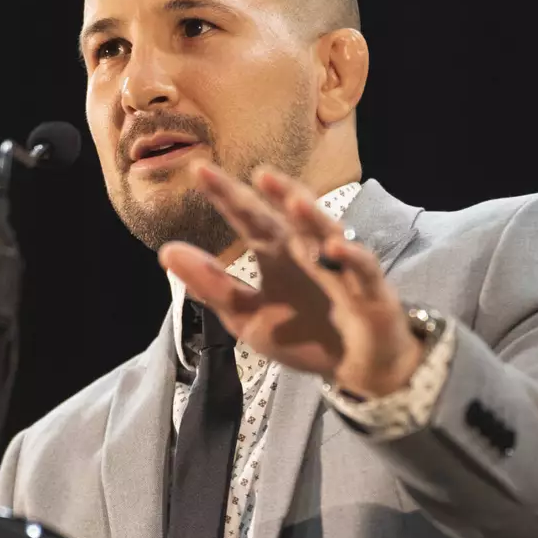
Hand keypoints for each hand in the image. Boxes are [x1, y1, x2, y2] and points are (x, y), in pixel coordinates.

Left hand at [158, 164, 423, 397]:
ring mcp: (340, 266)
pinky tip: (334, 248)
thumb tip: (166, 252)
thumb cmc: (302, 333)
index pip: (248, 218)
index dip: (226, 195)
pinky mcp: (370, 290)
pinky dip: (350, 257)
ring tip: (292, 200)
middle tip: (257, 172)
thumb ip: (211, 286)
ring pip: (327, 232)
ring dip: (311, 216)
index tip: (198, 170)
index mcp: (276, 252)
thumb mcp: (247, 316)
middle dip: (276, 192)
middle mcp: (307, 250)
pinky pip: (362, 269)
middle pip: (289, 216)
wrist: (354, 367)